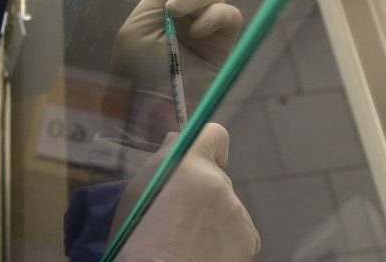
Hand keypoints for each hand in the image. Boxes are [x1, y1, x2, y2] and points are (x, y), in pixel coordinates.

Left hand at [110, 0, 241, 103]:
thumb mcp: (139, 26)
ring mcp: (204, 29)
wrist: (149, 112)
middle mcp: (184, 14)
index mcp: (159, 7)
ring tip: (174, 11)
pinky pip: (230, 16)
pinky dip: (216, 15)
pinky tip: (198, 27)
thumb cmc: (135, 73)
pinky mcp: (223, 45)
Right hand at [111, 124, 259, 261]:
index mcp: (190, 163)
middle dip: (201, 192)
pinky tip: (202, 252)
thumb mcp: (137, 191)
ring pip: (225, 207)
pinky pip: (237, 232)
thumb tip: (177, 140)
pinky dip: (223, 241)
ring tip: (186, 241)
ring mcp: (237, 211)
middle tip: (176, 217)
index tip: (197, 164)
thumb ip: (161, 160)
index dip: (208, 147)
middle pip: (215, 178)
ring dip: (211, 219)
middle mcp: (219, 182)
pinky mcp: (249, 238)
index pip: (215, 134)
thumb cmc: (136, 234)